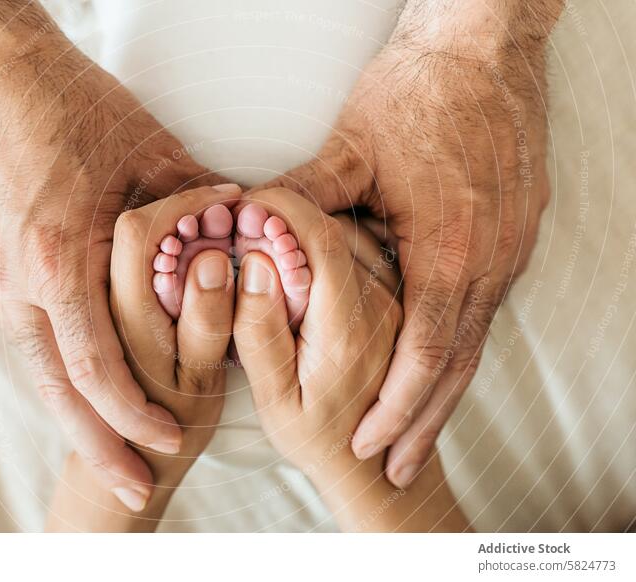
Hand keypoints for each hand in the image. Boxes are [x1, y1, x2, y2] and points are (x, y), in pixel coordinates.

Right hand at [47, 186, 236, 528]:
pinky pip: (22, 327)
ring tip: (104, 447)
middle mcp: (13, 278)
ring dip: (73, 411)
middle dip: (95, 447)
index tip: (167, 443)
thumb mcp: (152, 158)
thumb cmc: (79, 109)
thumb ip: (198, 207)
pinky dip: (56, 360)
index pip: (97, 367)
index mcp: (58, 259)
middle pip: (54, 390)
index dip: (133, 415)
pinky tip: (79, 378)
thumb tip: (242, 228)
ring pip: (35, 365)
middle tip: (127, 490)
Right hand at [233, 188, 466, 531]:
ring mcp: (396, 300)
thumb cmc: (316, 436)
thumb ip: (260, 331)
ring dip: (309, 223)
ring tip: (270, 239)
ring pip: (352, 233)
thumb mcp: (275, 398)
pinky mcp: (396, 299)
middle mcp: (384, 306)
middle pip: (336, 229)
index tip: (248, 203)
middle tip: (249, 220)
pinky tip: (304, 255)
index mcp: (351, 328)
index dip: (282, 208)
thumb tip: (254, 264)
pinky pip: (364, 248)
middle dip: (289, 212)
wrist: (372, 465)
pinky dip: (329, 238)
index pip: (321, 241)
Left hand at [264, 3, 559, 486]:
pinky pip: (484, 310)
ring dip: (446, 395)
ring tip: (419, 437)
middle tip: (398, 468)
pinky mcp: (515, 236)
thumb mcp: (352, 147)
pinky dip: (460, 350)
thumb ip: (301, 198)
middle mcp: (489, 261)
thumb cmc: (418, 96)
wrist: (485, 48)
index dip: (398, 406)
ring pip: (476, 342)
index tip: (372, 445)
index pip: (424, 353)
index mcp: (448, 247)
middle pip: (458, 366)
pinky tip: (441, 370)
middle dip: (425, 424)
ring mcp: (509, 251)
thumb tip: (250, 227)